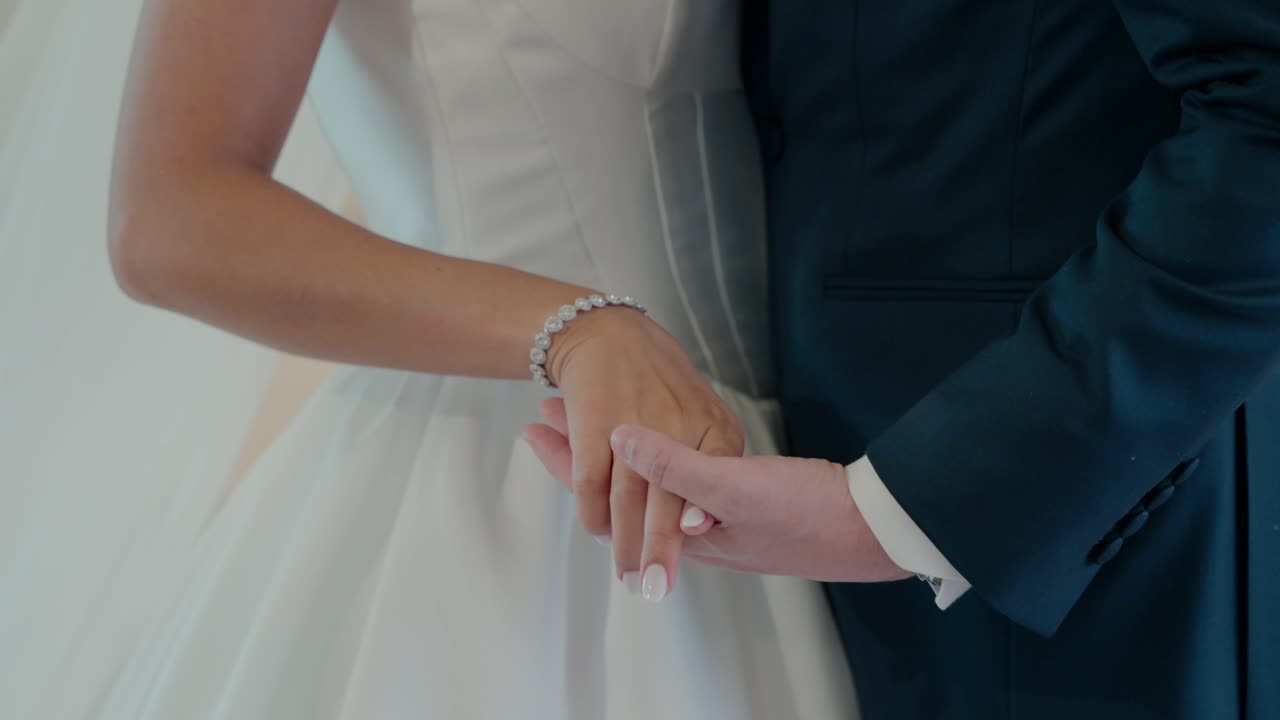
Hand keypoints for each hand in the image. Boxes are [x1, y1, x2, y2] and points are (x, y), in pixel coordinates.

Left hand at [525, 420, 909, 582]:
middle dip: (580, 451)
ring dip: (613, 447)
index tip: (536, 424)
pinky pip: (679, 476)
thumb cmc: (812, 517)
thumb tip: (618, 439)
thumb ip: (673, 467)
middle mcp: (692, 526)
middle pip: (617, 488)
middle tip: (547, 411)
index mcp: (680, 528)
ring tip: (584, 415)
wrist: (877, 528)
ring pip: (646, 480)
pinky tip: (655, 436)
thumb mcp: (734, 489)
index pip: (604, 496)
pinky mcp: (744, 500)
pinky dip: (653, 451)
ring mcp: (719, 515)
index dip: (567, 460)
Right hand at [540, 307, 738, 598]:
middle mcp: (679, 422)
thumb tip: (702, 523)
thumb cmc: (658, 385)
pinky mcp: (594, 422)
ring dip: (622, 540)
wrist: (606, 334)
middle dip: (660, 548)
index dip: (700, 513)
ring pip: (626, 498)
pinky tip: (595, 528)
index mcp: (715, 426)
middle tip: (656, 586)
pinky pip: (590, 481)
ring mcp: (635, 421)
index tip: (696, 538)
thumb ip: (704, 470)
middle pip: (667, 497)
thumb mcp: (700, 419)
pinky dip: (591, 511)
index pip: (714, 479)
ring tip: (627, 574)